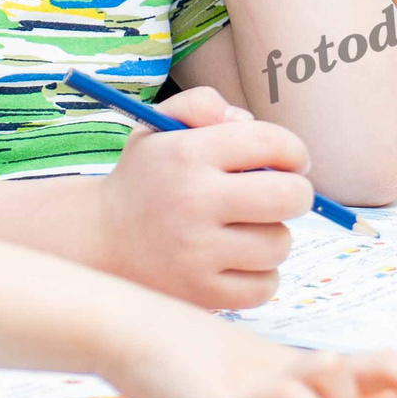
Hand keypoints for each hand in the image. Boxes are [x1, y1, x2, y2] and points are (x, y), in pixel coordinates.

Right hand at [93, 86, 312, 308]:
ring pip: (280, 243)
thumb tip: (247, 123)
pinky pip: (265, 286)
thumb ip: (202, 104)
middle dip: (298, 193)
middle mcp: (194, 200)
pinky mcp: (201, 293)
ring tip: (245, 229)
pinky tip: (237, 260)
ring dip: (272, 235)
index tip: (291, 161)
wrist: (98, 238)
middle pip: (290, 196)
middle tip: (282, 195)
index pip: (270, 142)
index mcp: (187, 153)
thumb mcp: (158, 126)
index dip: (293, 150)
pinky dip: (260, 274)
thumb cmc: (144, 177)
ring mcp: (197, 252)